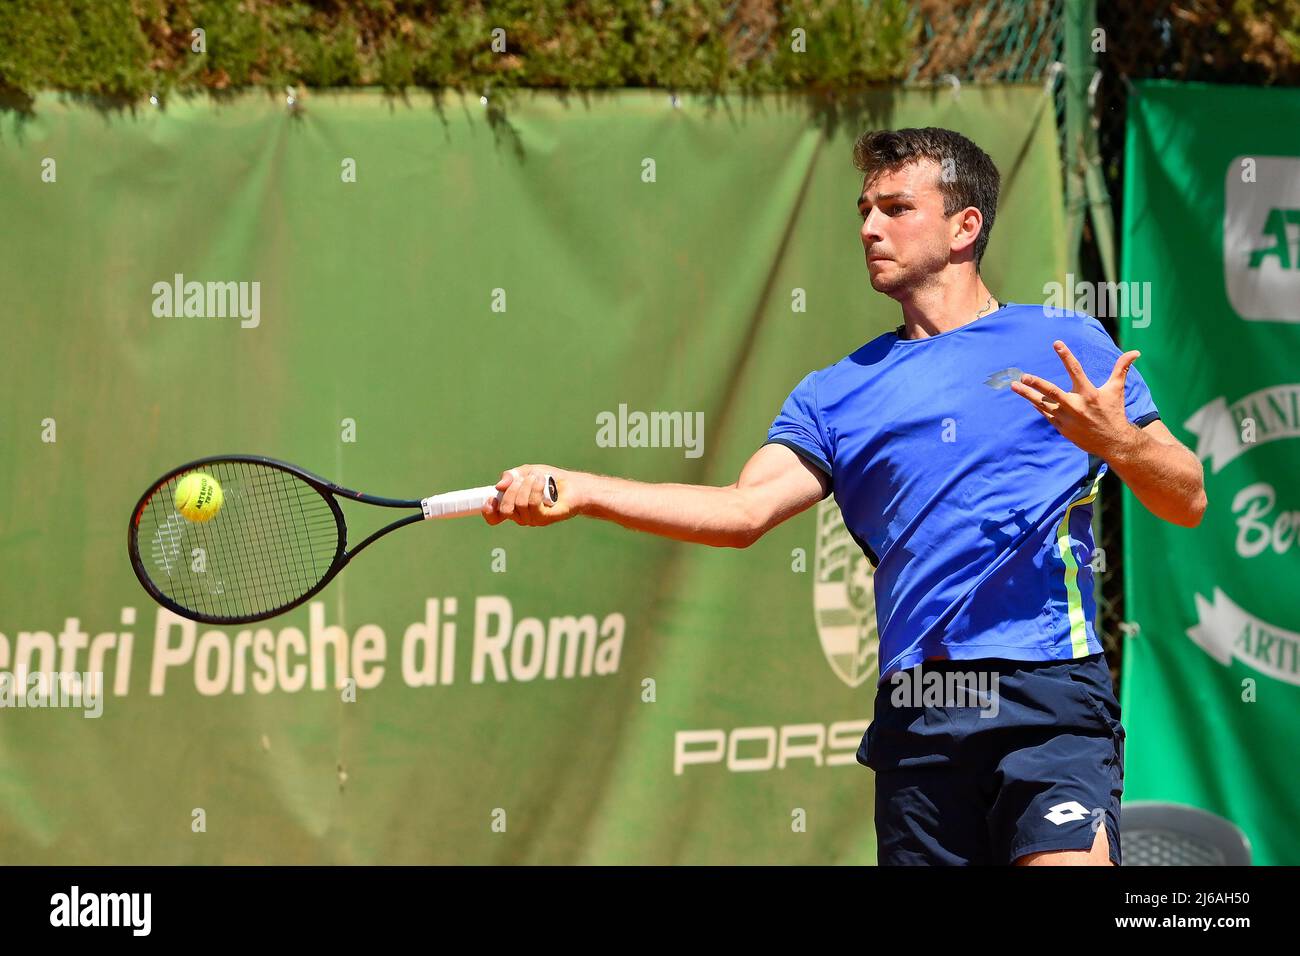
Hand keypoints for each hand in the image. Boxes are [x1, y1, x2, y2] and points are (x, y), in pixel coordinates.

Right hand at [482, 464, 580, 526]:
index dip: (488, 511)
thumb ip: (511, 476)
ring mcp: (533, 519)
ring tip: (537, 476)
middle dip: (511, 490)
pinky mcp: (545, 518)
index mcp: (513, 507)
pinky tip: (541, 481)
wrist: (573, 485)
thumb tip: (499, 485)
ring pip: (519, 504)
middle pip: (505, 509)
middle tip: (523, 478)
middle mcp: (521, 516)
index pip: (494, 517)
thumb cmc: (549, 479)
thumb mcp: (527, 472)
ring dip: (526, 486)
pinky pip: (533, 504)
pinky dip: (535, 489)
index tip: (490, 498)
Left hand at [1010, 340, 1140, 458]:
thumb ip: (1121, 369)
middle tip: (1023, 376)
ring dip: (1028, 395)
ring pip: (1043, 404)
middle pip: (1051, 392)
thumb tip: (1135, 352)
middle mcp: (1075, 406)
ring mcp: (1066, 418)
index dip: (1066, 356)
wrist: (1113, 442)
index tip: (1056, 343)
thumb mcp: (1117, 390)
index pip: (1075, 370)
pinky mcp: (1061, 428)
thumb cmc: (1114, 412)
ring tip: (1014, 385)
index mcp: (1089, 394)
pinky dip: (1038, 406)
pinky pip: (1046, 414)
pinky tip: (1029, 399)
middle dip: (1036, 384)